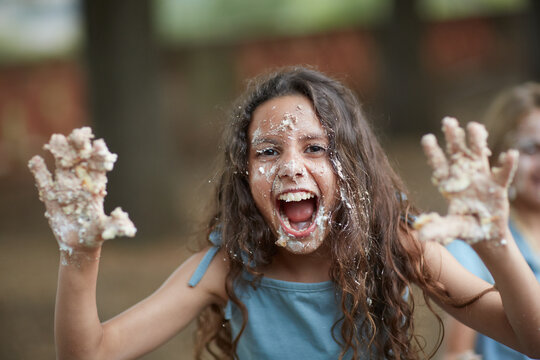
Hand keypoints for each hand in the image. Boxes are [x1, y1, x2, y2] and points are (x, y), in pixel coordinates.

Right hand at [29, 127, 135, 254]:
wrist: (80, 245)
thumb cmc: (97, 235)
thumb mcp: (107, 231)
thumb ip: (116, 226)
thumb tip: (129, 229)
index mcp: (96, 188)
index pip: (98, 168)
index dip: (98, 156)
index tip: (99, 144)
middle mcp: (80, 184)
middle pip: (80, 161)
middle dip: (79, 147)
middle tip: (79, 133)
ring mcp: (65, 189)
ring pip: (62, 166)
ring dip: (60, 153)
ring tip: (56, 138)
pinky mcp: (50, 198)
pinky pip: (44, 182)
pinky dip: (40, 172)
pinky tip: (36, 160)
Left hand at [414, 117, 516, 244]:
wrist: (486, 235)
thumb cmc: (464, 228)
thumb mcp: (450, 228)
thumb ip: (438, 229)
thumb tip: (421, 235)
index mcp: (449, 185)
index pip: (439, 165)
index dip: (433, 152)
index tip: (427, 138)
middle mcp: (464, 177)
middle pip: (457, 154)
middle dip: (453, 138)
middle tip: (448, 120)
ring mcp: (481, 179)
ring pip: (479, 156)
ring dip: (477, 142)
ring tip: (474, 126)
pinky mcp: (498, 187)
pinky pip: (503, 174)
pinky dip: (507, 165)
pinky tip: (510, 154)